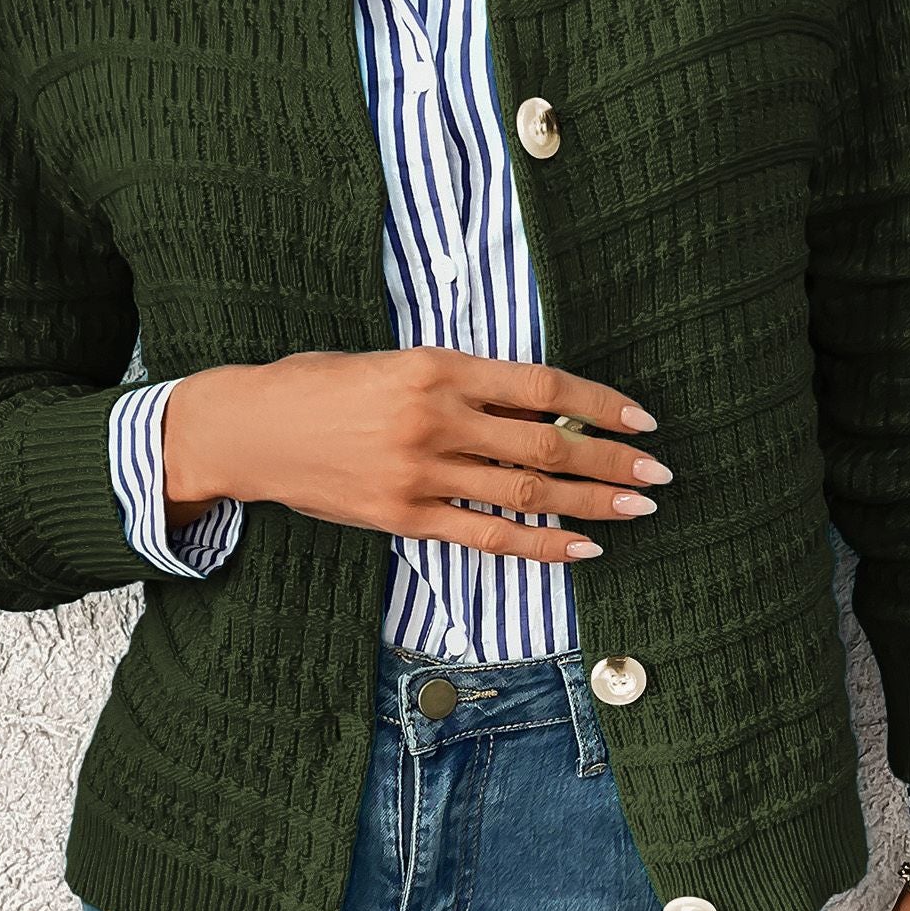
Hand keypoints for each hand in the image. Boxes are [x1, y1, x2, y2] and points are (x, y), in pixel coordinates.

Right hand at [161, 348, 669, 560]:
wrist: (250, 429)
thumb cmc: (321, 385)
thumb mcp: (393, 362)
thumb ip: (460, 384)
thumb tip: (538, 409)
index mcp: (437, 367)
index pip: (541, 387)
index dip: (600, 405)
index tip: (641, 419)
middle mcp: (435, 418)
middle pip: (546, 443)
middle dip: (612, 460)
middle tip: (659, 472)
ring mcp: (420, 472)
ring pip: (526, 491)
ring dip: (591, 502)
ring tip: (639, 507)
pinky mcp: (404, 517)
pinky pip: (488, 536)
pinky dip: (540, 544)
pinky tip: (583, 547)